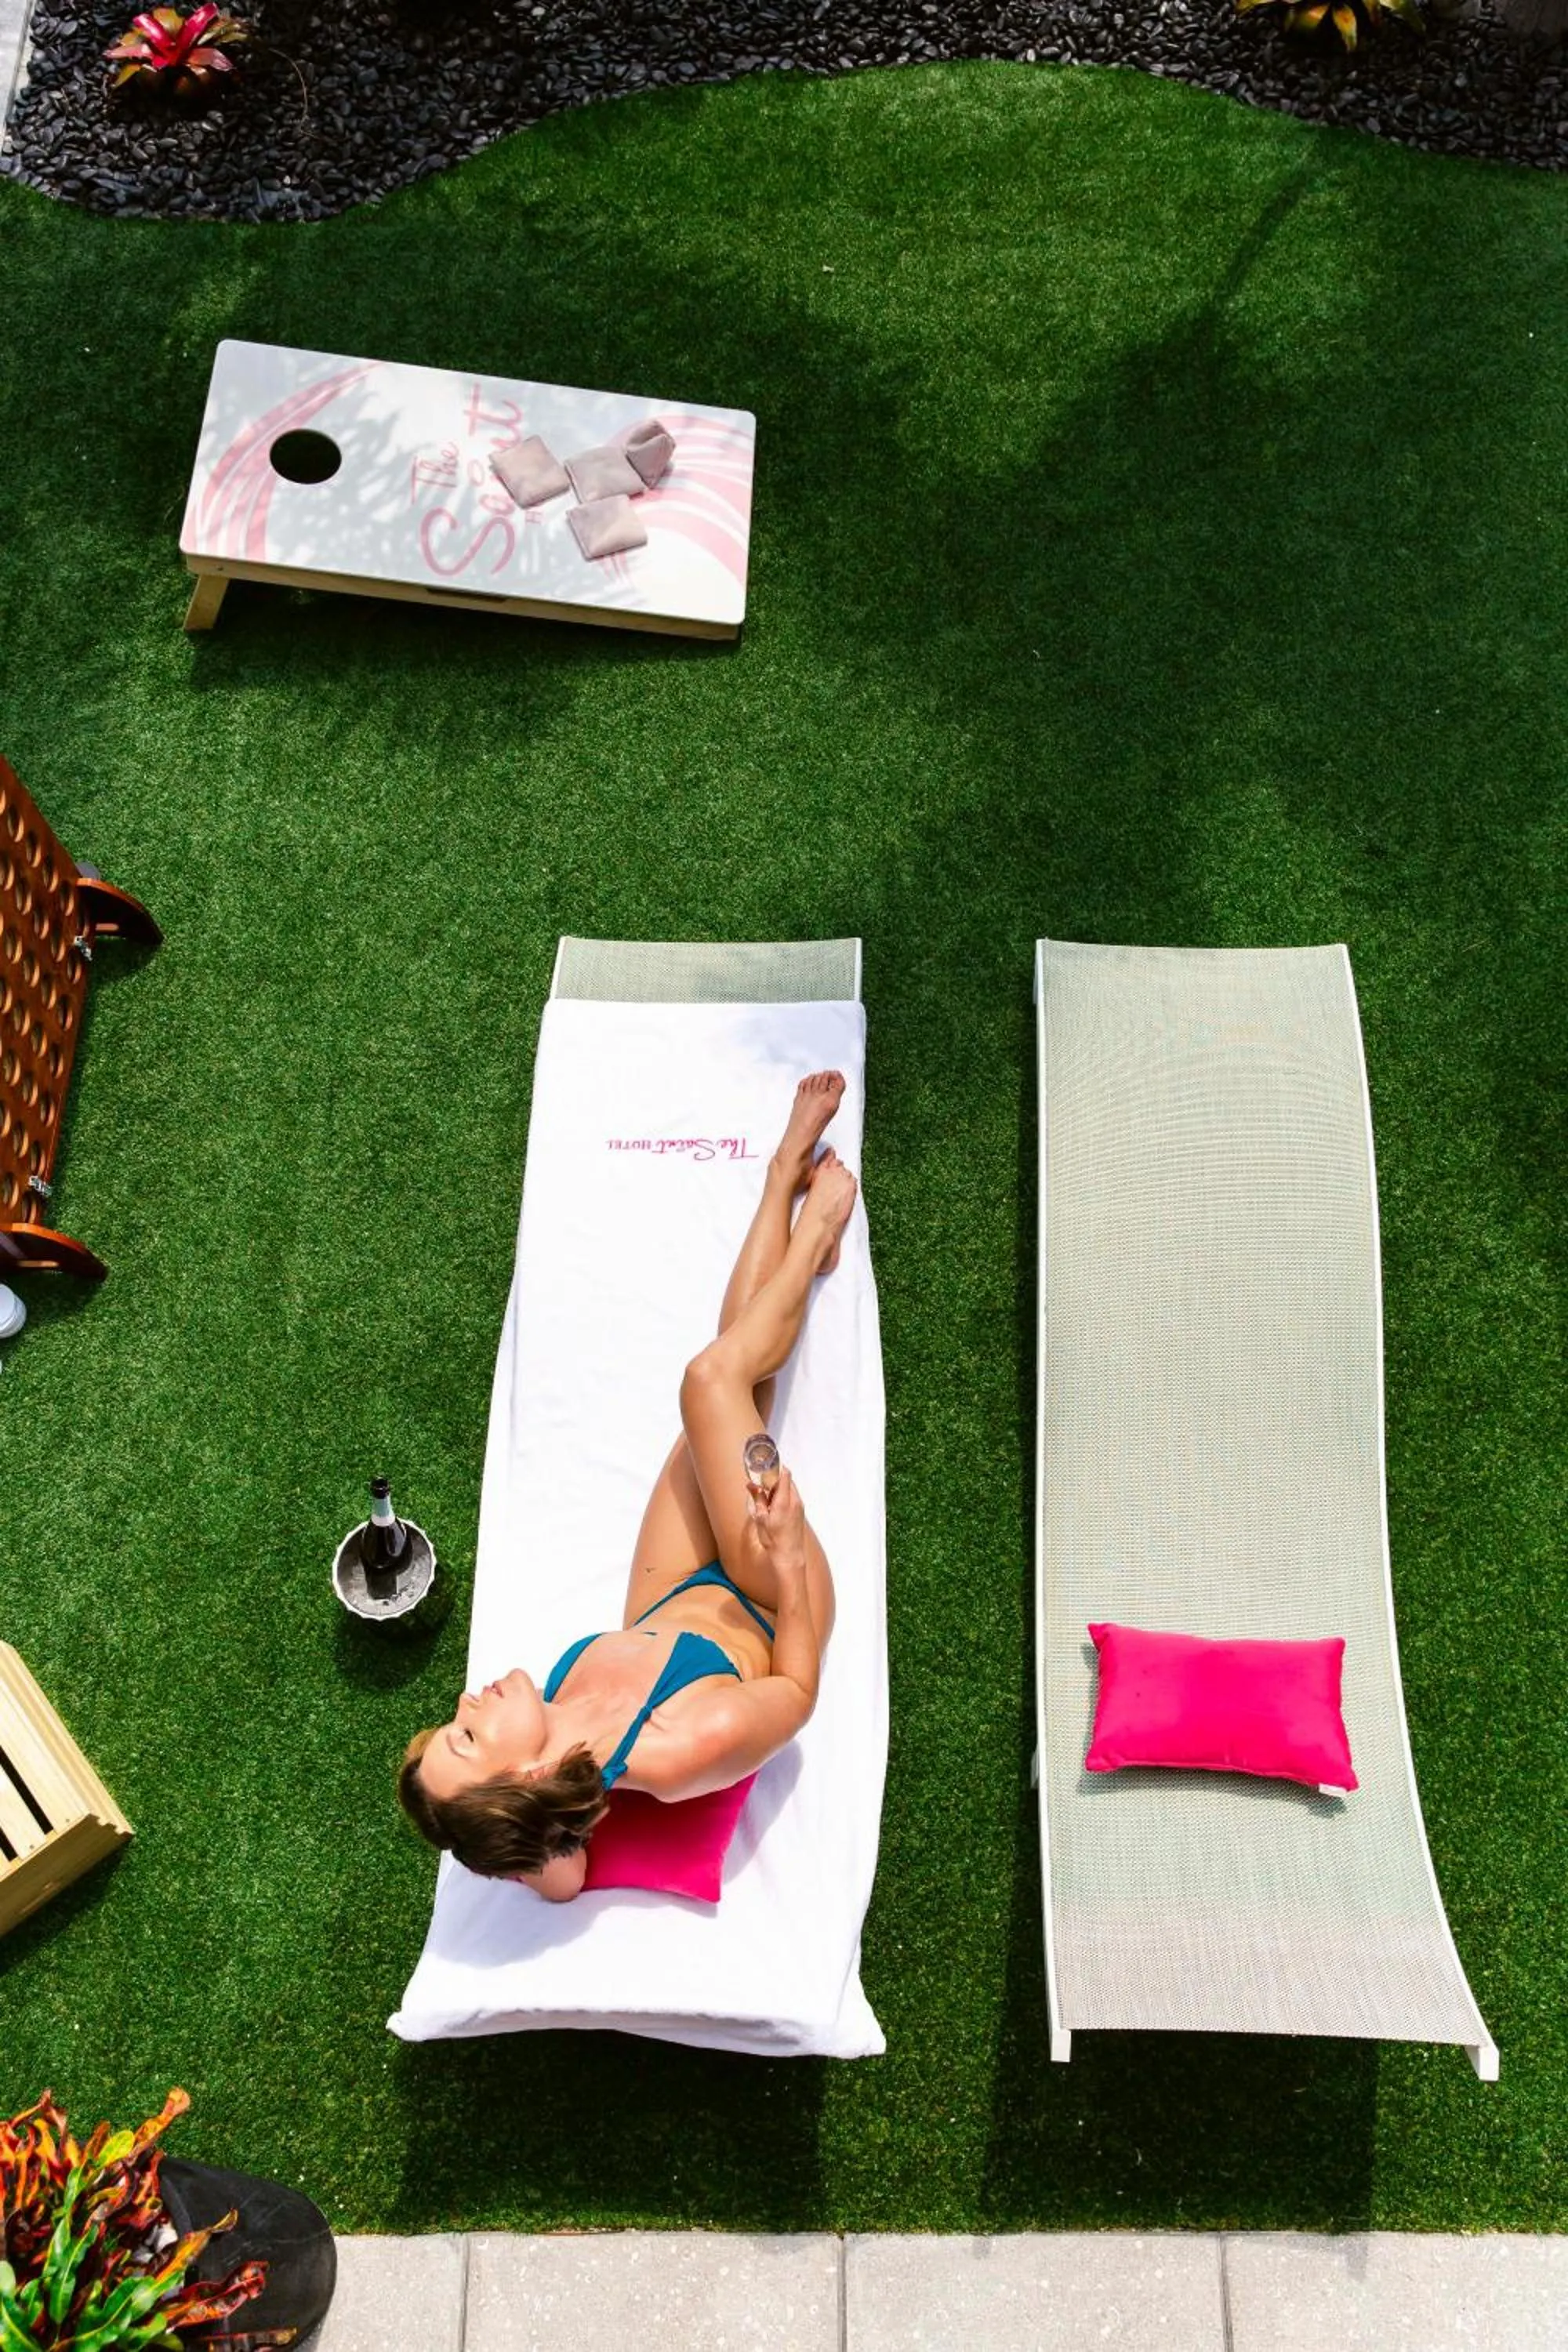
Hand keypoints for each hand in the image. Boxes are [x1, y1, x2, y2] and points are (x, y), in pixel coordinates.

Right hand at [746, 1463, 807, 1580]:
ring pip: (790, 1488)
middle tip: (762, 1481)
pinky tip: (773, 1505)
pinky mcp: (800, 1512)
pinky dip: (783, 1495)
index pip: (785, 1475)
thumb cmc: (774, 1539)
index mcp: (784, 1501)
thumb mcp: (761, 1518)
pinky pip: (792, 1497)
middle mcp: (795, 1501)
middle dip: (775, 1478)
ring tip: (766, 1496)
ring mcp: (799, 1506)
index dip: (776, 1467)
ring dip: (779, 1487)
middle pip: (787, 1480)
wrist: (788, 1556)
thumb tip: (751, 1485)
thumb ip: (758, 1498)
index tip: (766, 1465)